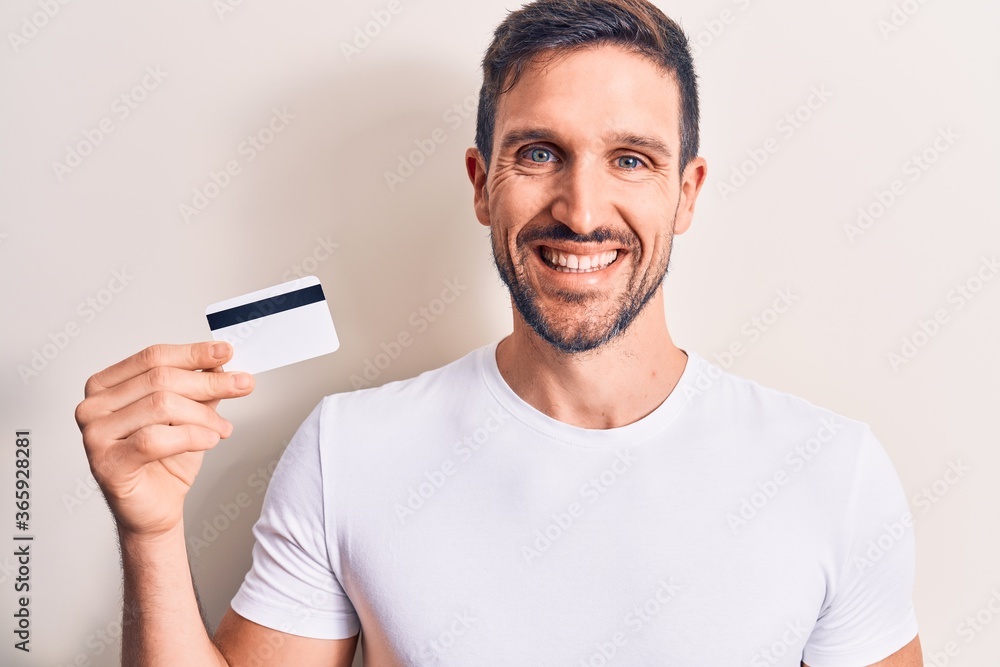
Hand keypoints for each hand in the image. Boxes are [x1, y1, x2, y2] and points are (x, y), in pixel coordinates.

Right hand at [75, 342, 254, 539]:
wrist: (155, 508)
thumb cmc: (165, 461)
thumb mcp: (188, 415)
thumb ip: (199, 388)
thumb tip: (220, 362)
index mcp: (106, 386)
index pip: (153, 357)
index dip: (194, 353)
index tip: (226, 351)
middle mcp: (94, 406)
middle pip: (160, 379)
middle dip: (209, 382)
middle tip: (242, 385)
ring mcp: (95, 435)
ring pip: (161, 405)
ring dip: (203, 415)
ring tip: (222, 427)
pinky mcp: (107, 462)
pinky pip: (156, 439)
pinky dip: (191, 436)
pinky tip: (210, 439)